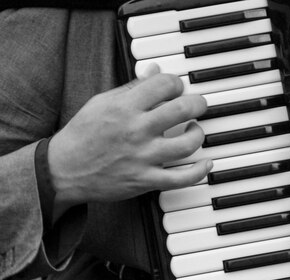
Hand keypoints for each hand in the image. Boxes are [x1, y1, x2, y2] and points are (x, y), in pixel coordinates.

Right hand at [48, 65, 210, 214]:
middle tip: (199, 105)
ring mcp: (143, 157)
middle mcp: (137, 130)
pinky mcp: (146, 180)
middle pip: (182, 110)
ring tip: (195, 130)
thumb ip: (132, 88)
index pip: (164, 84)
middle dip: (198, 104)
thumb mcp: (102, 103)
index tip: (177, 88)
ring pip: (186, 144)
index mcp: (125, 107)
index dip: (176, 83)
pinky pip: (181, 178)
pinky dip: (199, 172)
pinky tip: (207, 163)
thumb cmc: (83, 135)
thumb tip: (154, 70)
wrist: (64, 170)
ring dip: (198, 134)